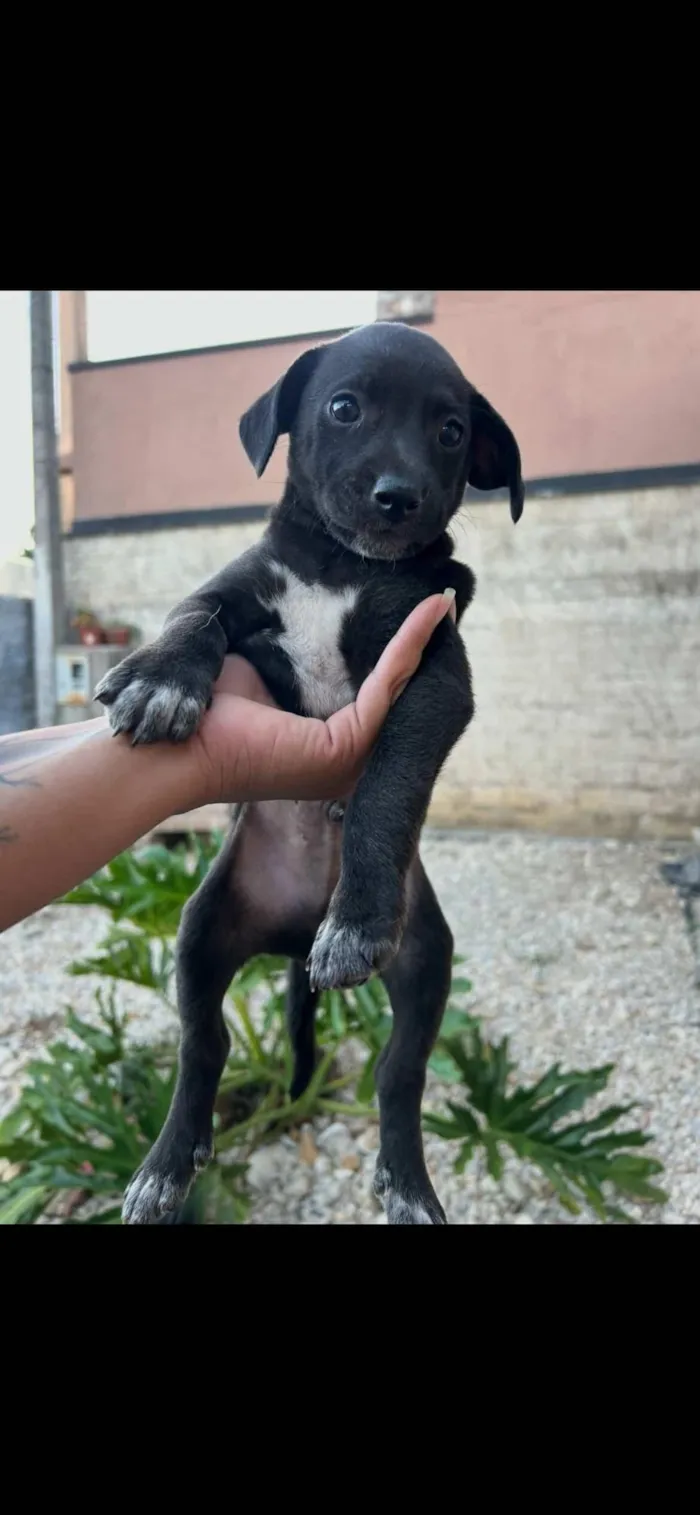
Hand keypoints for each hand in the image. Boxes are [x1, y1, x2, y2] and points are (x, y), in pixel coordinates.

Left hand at [187, 591, 456, 805]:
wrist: (176, 744)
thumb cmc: (206, 712)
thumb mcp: (260, 670)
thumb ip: (294, 657)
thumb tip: (313, 618)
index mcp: (329, 750)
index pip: (377, 696)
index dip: (401, 653)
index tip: (418, 611)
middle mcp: (348, 764)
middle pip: (399, 697)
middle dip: (423, 647)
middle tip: (444, 602)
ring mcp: (352, 761)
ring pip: (402, 689)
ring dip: (424, 641)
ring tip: (443, 600)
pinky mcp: (346, 748)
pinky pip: (388, 686)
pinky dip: (410, 645)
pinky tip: (428, 612)